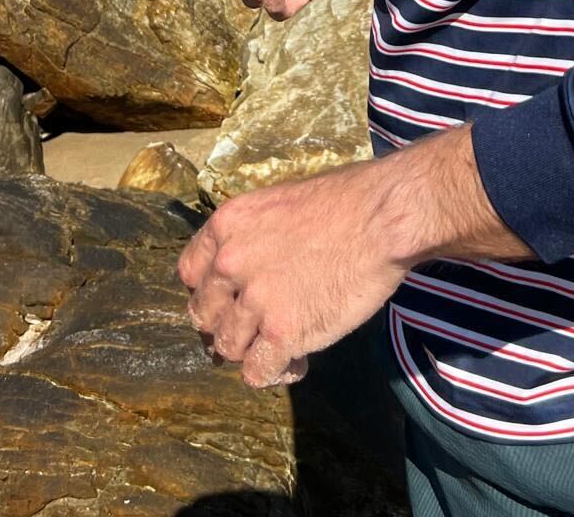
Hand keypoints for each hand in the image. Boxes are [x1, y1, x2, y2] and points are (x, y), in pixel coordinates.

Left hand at [179, 164, 406, 387]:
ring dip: (254, 349)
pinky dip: (276, 372)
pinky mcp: (283, 333)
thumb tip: (251, 267)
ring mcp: (255, 301)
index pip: (189, 273)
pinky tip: (298, 359)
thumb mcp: (281, 203)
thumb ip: (254, 237)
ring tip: (286, 342)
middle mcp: (230, 263)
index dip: (211, 290)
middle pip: (204, 315)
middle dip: (229, 323)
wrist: (383, 217)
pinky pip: (258, 373)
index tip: (232, 297)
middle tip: (259, 324)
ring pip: (228, 348)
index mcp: (227, 225)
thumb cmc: (346, 200)